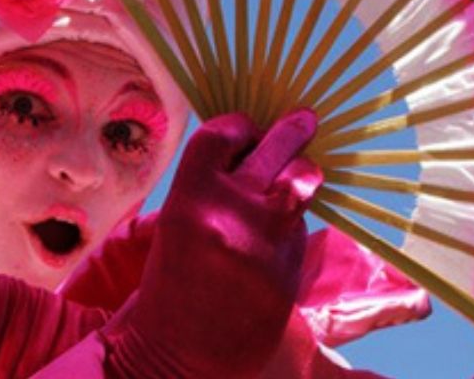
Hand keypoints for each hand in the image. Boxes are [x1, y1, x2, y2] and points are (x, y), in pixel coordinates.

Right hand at [101, 110, 321, 377]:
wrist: (180, 354)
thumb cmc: (170, 286)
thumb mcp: (175, 226)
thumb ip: (209, 189)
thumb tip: (246, 154)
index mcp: (189, 199)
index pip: (222, 135)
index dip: (238, 126)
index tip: (246, 128)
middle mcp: (230, 213)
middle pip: (276, 147)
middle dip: (293, 129)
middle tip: (304, 119)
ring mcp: (265, 241)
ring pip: (301, 181)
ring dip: (301, 172)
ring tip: (300, 171)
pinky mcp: (290, 268)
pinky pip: (300, 227)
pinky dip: (293, 222)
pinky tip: (277, 235)